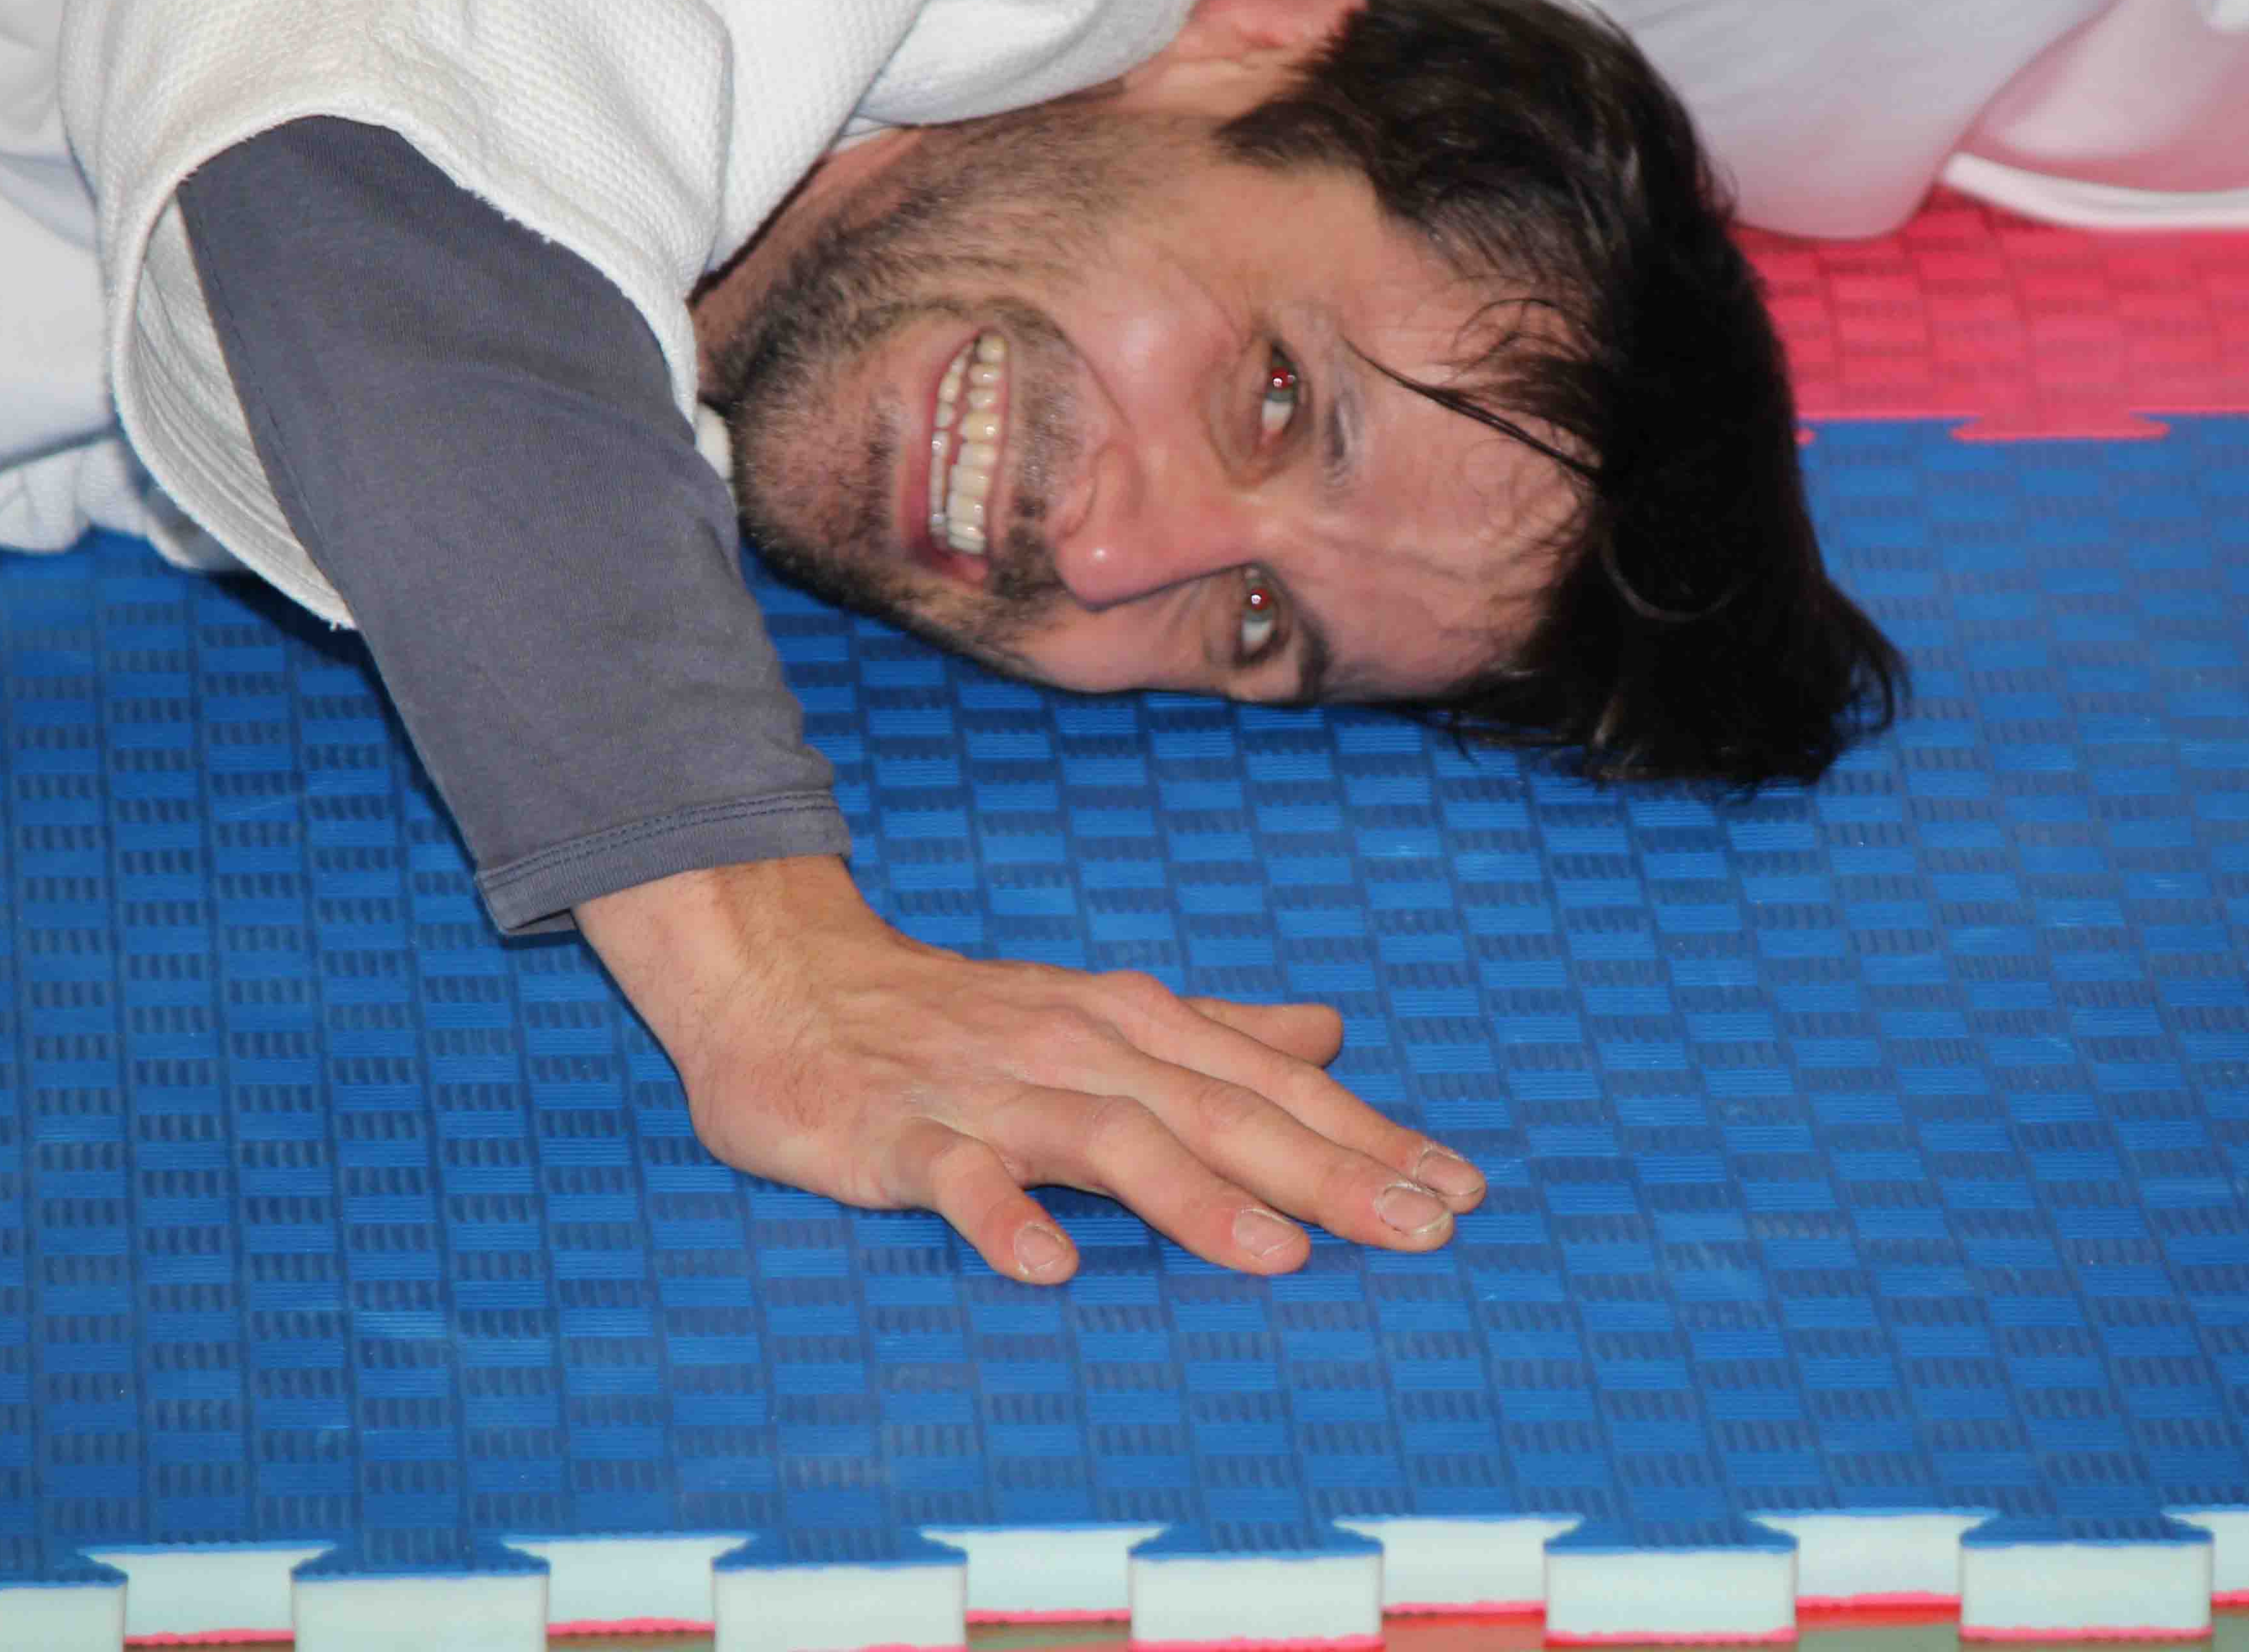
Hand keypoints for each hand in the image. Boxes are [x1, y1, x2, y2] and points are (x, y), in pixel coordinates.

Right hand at [572, 854, 1485, 1281]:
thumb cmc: (954, 1018)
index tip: (1462, 1191)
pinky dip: (1002, 1218)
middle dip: (1328, 1172)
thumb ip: (1215, 1033)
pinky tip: (1048, 1267)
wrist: (786, 980)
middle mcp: (1080, 1049)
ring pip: (1107, 1141)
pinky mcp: (898, 1133)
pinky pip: (955, 1178)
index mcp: (1134, 1025)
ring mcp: (989, 1091)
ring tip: (1279, 1256)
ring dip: (1194, 1199)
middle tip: (1424, 1229)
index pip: (1272, 1084)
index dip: (1369, 1136)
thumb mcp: (1100, 1015)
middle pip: (1219, 1114)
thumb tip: (1329, 1033)